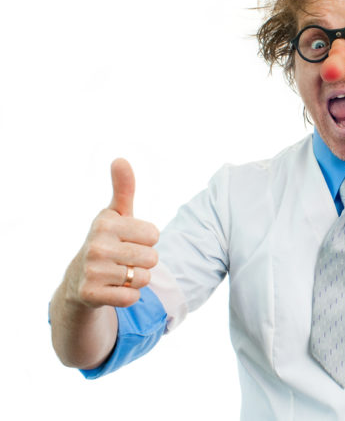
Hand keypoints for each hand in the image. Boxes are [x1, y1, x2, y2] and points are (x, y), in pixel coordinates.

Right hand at [65, 158, 158, 307]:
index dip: (147, 240)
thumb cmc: (107, 240)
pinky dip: (128, 296)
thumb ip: (124, 188)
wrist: (79, 279)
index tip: (128, 240)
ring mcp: (92, 270)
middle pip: (152, 258)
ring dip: (135, 279)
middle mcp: (96, 245)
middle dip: (143, 262)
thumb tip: (120, 159)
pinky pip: (132, 297)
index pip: (154, 235)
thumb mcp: (116, 214)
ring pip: (143, 278)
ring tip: (117, 273)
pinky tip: (113, 288)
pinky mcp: (91, 294)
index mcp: (105, 223)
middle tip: (123, 259)